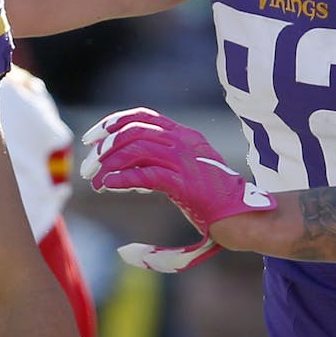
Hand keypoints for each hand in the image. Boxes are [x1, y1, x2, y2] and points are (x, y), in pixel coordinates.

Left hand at [81, 107, 275, 272]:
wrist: (247, 219)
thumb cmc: (214, 207)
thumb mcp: (183, 180)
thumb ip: (157, 175)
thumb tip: (120, 215)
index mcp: (185, 136)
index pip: (143, 116)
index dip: (113, 123)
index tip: (92, 138)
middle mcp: (185, 143)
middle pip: (133, 131)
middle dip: (104, 147)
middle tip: (87, 169)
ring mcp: (187, 162)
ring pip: (137, 149)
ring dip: (109, 164)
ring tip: (96, 181)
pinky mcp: (187, 184)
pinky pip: (147, 175)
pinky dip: (123, 179)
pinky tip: (108, 186)